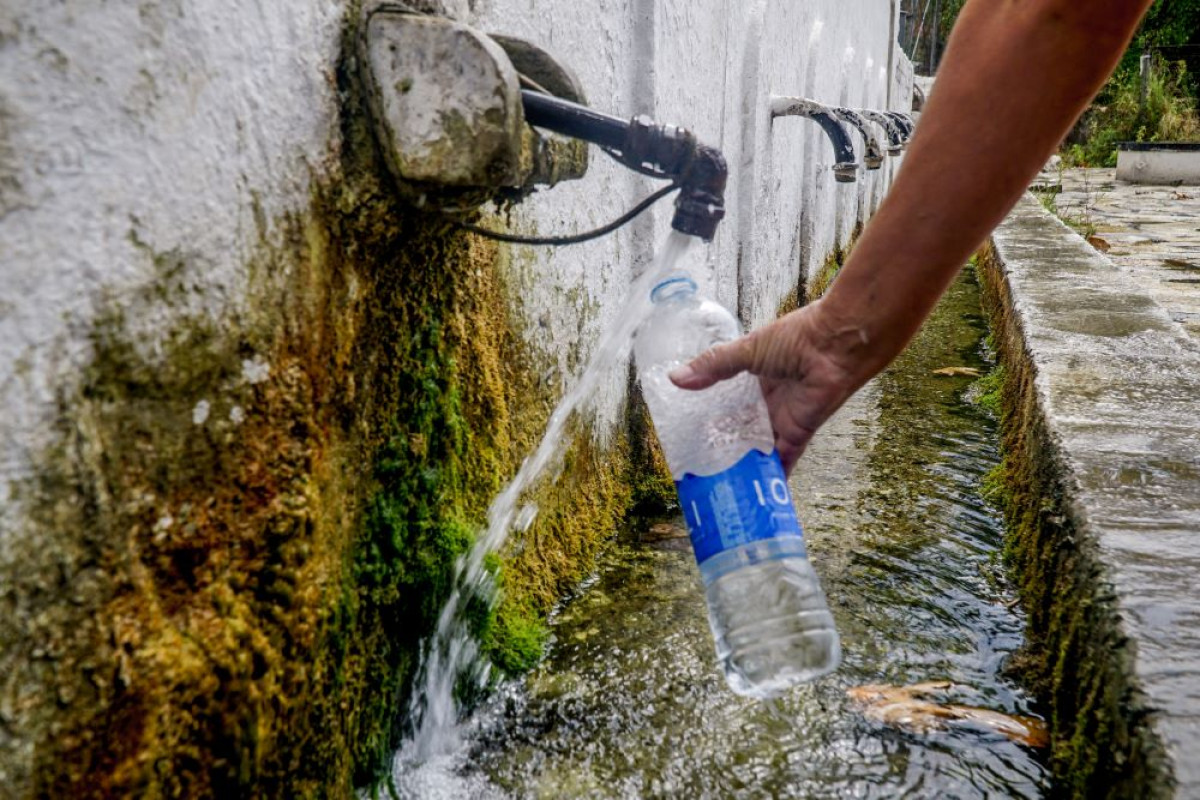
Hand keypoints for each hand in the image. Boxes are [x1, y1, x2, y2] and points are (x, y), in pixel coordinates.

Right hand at [668, 298, 879, 472]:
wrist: (836, 345)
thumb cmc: (796, 339)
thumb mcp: (747, 350)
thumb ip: (713, 366)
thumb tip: (675, 378)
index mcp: (755, 379)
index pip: (728, 403)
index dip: (711, 417)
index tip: (689, 433)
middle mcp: (768, 403)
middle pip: (742, 430)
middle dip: (724, 446)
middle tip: (698, 465)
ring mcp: (782, 421)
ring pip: (758, 449)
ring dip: (743, 465)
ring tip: (718, 485)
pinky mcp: (797, 435)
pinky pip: (782, 462)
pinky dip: (771, 478)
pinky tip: (753, 494)